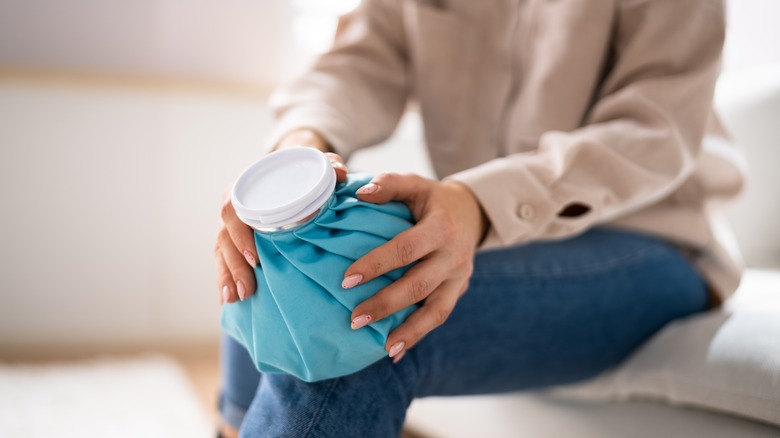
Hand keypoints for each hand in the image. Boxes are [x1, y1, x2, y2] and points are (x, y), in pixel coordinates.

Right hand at [215, 129, 347, 303]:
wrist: (284, 172)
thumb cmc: (297, 171)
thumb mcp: (313, 166)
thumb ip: (328, 165)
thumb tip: (339, 172)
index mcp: (244, 190)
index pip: (233, 213)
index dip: (241, 236)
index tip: (256, 258)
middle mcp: (232, 208)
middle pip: (224, 239)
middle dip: (234, 267)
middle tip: (247, 291)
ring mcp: (229, 226)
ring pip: (221, 253)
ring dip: (228, 277)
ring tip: (237, 300)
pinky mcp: (231, 241)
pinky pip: (223, 261)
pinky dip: (224, 280)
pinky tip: (228, 300)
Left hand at [342, 173, 486, 361]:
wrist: (473, 213)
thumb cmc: (432, 199)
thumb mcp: (415, 184)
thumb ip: (390, 185)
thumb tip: (361, 192)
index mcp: (441, 228)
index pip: (406, 249)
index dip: (376, 264)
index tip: (346, 279)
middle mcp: (454, 256)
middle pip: (419, 285)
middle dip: (386, 304)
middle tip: (354, 318)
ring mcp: (459, 278)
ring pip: (435, 310)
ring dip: (407, 331)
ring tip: (381, 347)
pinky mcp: (458, 291)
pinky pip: (439, 317)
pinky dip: (417, 336)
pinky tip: (394, 353)